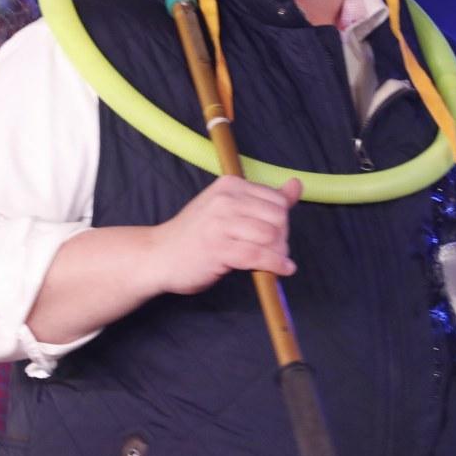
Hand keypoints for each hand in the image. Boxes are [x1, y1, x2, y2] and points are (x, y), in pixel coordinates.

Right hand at [152, 176, 301, 294]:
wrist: (159, 255)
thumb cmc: (196, 234)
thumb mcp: (229, 208)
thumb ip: (265, 198)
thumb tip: (297, 184)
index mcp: (230, 185)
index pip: (277, 200)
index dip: (282, 221)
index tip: (273, 236)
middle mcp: (225, 200)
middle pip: (278, 218)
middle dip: (283, 238)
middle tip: (274, 251)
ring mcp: (220, 224)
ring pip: (271, 237)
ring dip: (279, 253)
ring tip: (273, 261)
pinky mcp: (218, 249)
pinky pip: (259, 256)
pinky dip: (276, 265)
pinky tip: (281, 270)